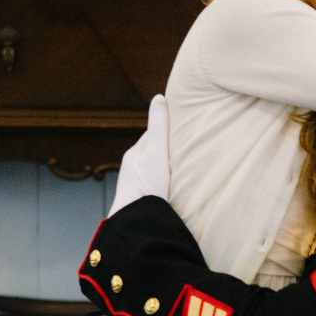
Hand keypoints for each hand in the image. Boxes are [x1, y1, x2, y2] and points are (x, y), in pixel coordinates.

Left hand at [109, 96, 170, 213]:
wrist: (137, 218)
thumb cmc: (147, 183)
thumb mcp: (157, 150)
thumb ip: (159, 126)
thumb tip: (159, 97)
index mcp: (134, 153)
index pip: (152, 136)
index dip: (167, 132)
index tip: (181, 129)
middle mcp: (131, 168)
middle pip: (152, 153)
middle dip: (165, 150)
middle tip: (184, 149)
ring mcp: (134, 184)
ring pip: (151, 170)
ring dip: (163, 168)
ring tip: (181, 170)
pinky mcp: (140, 200)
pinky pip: (152, 185)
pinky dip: (161, 183)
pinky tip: (171, 189)